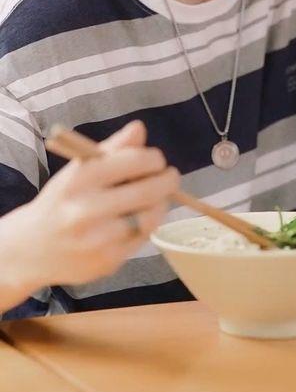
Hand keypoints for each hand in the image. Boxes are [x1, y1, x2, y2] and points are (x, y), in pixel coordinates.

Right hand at [0, 121, 179, 311]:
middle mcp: (87, 210)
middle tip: (169, 176)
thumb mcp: (78, 169)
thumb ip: (112, 148)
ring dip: (161, 204)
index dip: (153, 158)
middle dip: (167, 180)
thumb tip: (139, 128)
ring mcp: (98, 240)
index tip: (156, 159)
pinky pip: (141, 239)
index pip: (134, 161)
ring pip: (150, 217)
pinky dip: (146, 226)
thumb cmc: (61, 201)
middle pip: (148, 191)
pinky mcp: (106, 263)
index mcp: (80, 179)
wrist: (30, 249)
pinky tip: (139, 218)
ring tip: (157, 198)